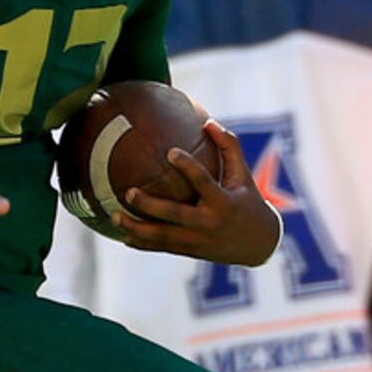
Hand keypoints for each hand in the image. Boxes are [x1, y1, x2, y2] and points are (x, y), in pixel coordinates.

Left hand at [111, 121, 280, 266]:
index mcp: (223, 202)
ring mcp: (198, 240)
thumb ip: (229, 147)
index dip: (188, 167)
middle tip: (129, 192)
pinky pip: (162, 247)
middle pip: (175, 215)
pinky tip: (122, 235)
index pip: (204, 182)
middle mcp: (209, 223)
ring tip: (113, 216)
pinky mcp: (190, 251)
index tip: (170, 151)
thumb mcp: (243, 175)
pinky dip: (142, 243)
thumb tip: (208, 121)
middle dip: (151, 205)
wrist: (257, 244)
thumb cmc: (248, 200)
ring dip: (136, 228)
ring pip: (163, 236)